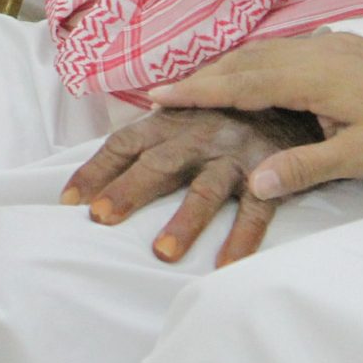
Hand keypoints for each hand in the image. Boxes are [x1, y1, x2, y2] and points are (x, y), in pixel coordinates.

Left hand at [60, 107, 324, 266]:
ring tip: (163, 253)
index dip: (96, 169)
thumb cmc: (227, 114)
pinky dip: (242, 237)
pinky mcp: (269, 171)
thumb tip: (101, 172)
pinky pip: (256, 209)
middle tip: (102, 218)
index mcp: (173, 119)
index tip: (69, 201)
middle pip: (160, 162)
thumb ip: (152, 137)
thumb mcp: (186, 114)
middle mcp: (201, 133)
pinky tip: (227, 265)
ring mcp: (236, 153)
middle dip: (129, 189)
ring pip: (206, 188)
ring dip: (184, 220)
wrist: (294, 97)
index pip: (126, 143)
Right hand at [146, 33, 362, 201]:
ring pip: (261, 52)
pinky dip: (251, 61)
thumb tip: (252, 184)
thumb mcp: (357, 158)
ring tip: (193, 85)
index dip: (197, 91)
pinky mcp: (335, 45)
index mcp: (311, 77)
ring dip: (225, 67)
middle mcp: (311, 52)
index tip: (157, 96)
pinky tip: (246, 72)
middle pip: (243, 62)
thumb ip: (303, 169)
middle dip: (201, 77)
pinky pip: (279, 49)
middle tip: (160, 93)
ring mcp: (323, 44)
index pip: (241, 83)